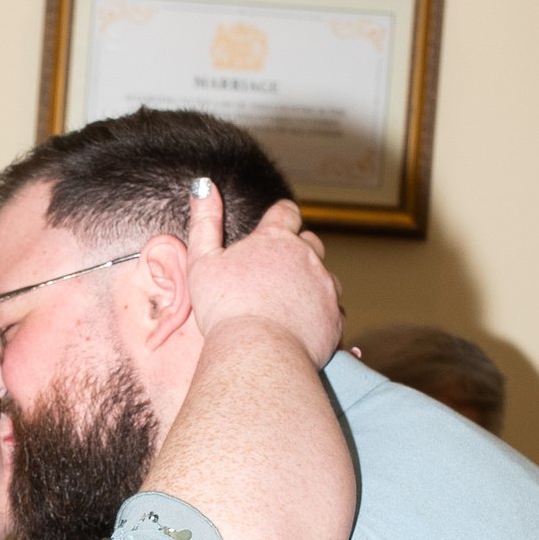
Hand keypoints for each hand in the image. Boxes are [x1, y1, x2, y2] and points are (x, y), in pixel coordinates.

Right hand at [184, 183, 342, 366]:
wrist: (258, 354)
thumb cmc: (225, 309)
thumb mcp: (202, 261)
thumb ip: (205, 221)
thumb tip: (203, 186)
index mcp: (275, 240)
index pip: (286, 211)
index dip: (281, 216)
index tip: (275, 226)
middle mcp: (307, 257)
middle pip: (310, 243)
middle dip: (298, 252)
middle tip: (274, 275)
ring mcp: (325, 287)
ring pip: (324, 277)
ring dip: (310, 285)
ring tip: (287, 307)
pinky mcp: (335, 317)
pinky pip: (333, 310)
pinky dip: (319, 315)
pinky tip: (300, 329)